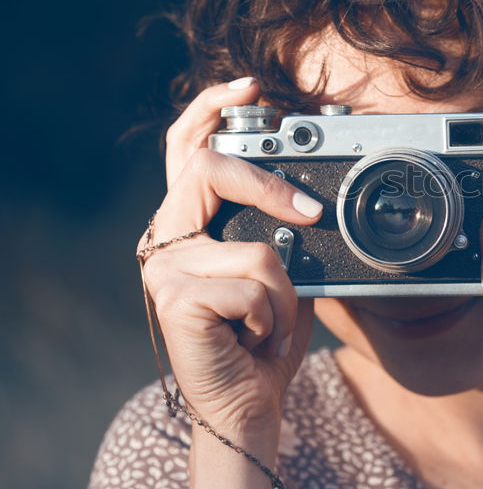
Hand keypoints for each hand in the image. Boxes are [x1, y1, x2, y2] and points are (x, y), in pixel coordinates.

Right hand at [138, 77, 320, 433]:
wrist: (247, 402)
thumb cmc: (264, 336)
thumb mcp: (280, 271)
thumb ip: (279, 229)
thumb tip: (312, 193)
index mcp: (190, 224)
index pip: (185, 147)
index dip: (211, 108)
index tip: (250, 86)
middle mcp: (166, 238)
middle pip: (208, 170)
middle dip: (270, 185)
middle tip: (311, 214)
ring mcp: (163, 268)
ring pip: (253, 245)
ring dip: (283, 293)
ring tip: (271, 324)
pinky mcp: (174, 299)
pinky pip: (254, 285)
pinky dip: (274, 317)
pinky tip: (255, 339)